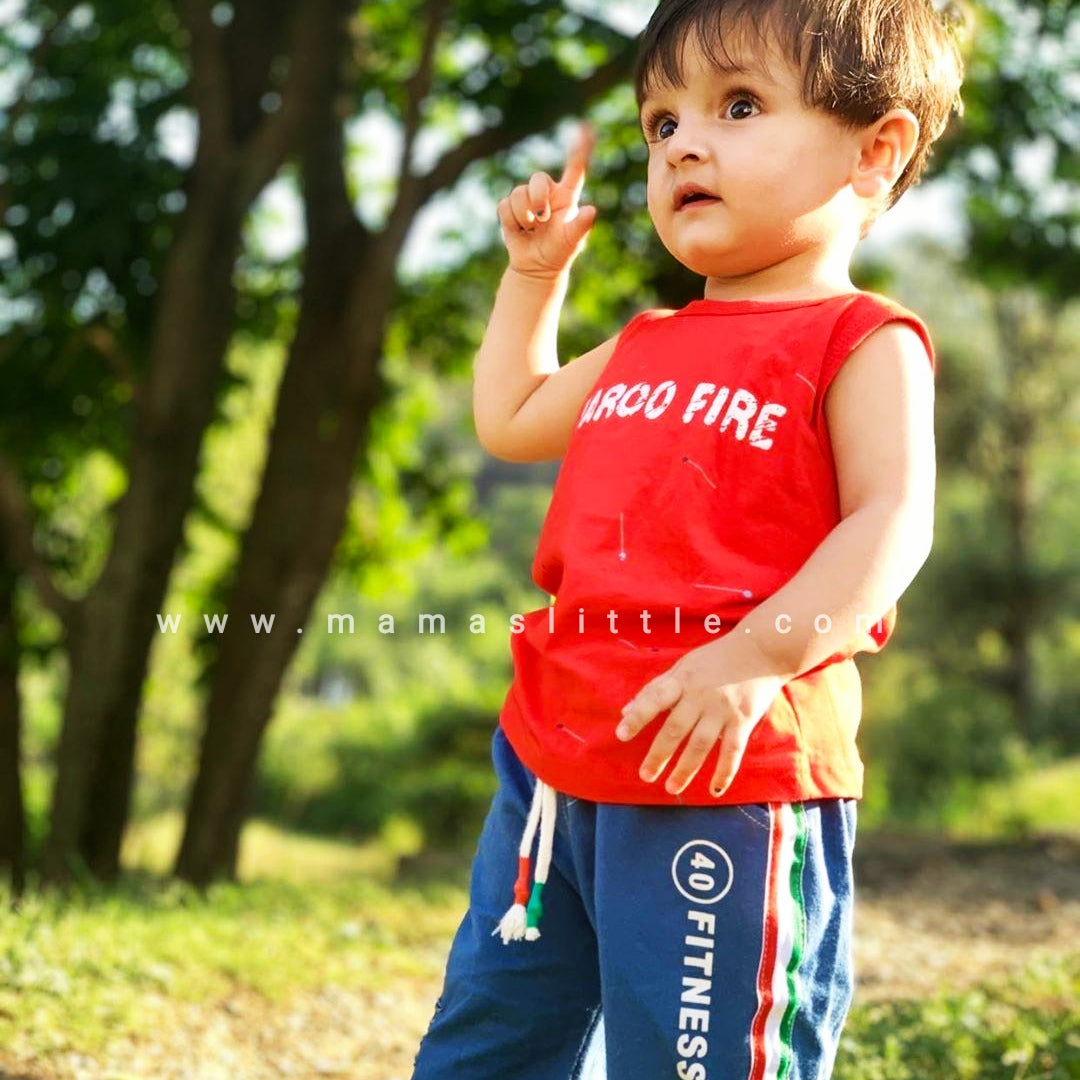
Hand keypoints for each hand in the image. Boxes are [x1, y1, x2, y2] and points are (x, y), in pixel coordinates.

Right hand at [496, 123, 596, 279]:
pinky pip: (505, 206)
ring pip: (518, 194)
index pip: (575, 168)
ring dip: (525, 216)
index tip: (586, 127)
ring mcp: (527, 200)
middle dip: (537, 197)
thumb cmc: (559, 252)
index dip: (581, 148)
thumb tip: (591, 211)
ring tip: (532, 230)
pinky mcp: (509, 209)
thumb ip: (581, 226)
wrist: (537, 267)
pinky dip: (512, 222)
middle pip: (537, 178)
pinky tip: (520, 232)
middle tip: (542, 218)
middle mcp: (546, 193)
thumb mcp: (573, 241)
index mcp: (566, 196)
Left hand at [615, 638, 786, 796]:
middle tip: (645, 775)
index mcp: (682, 680)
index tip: (621, 735)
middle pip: (675, 729)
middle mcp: (700, 696)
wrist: (761, 650)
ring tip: (672, 788)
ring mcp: (722, 710)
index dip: (637, 717)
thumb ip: (656, 688)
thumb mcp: (683, 667)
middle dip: (659, 754)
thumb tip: (625, 711)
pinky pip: (733, 751)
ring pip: (700, 744)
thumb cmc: (716, 659)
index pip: (654, 698)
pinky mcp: (743, 721)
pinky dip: (724, 772)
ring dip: (685, 769)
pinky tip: (714, 790)